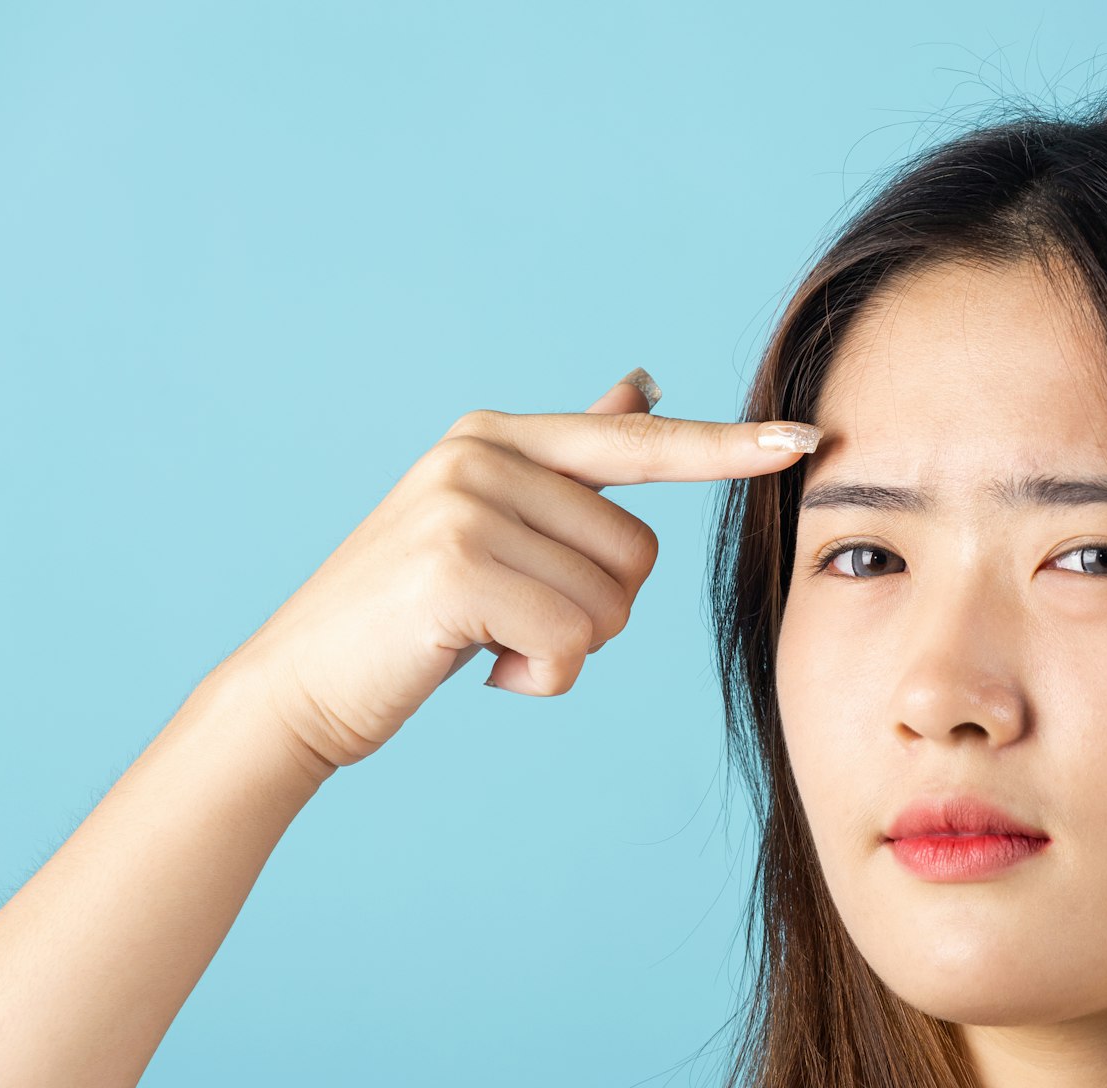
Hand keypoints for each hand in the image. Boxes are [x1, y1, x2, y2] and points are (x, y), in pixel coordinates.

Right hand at [217, 371, 819, 772]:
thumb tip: (641, 382)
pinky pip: (571, 643)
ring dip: (563, 650)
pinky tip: (475, 666)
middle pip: (639, 554)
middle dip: (596, 614)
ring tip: (485, 640)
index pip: (640, 443)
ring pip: (611, 606)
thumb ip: (570, 459)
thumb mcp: (490, 520)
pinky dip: (539, 678)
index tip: (805, 441)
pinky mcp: (456, 570)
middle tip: (510, 620)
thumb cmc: (411, 615)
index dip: (727, 447)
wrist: (301, 686)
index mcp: (499, 437)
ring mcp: (464, 506)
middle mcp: (483, 454)